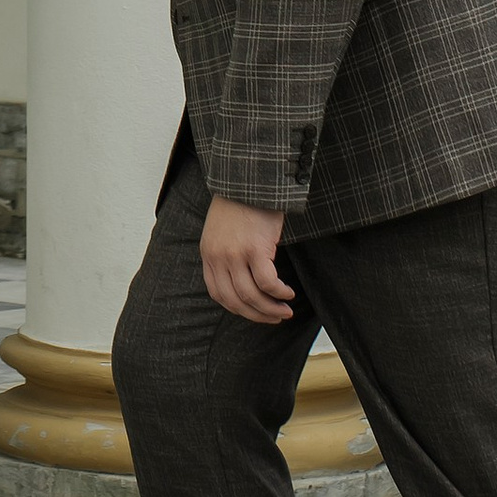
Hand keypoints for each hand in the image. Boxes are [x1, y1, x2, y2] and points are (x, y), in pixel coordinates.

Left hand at [201, 197, 294, 325]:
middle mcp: (218, 257)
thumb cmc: (241, 203)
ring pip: (252, 295)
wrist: (248, 178)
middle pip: (235, 300)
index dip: (238, 308)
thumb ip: (226, 254)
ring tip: (285, 310)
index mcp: (208, 254)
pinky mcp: (255, 248)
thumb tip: (243, 281)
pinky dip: (279, 292)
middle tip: (274, 318)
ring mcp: (235, 254)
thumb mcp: (222, 231)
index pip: (218, 294)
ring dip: (270, 308)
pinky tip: (288, 292)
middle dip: (257, 314)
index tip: (254, 313)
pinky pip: (268, 282)